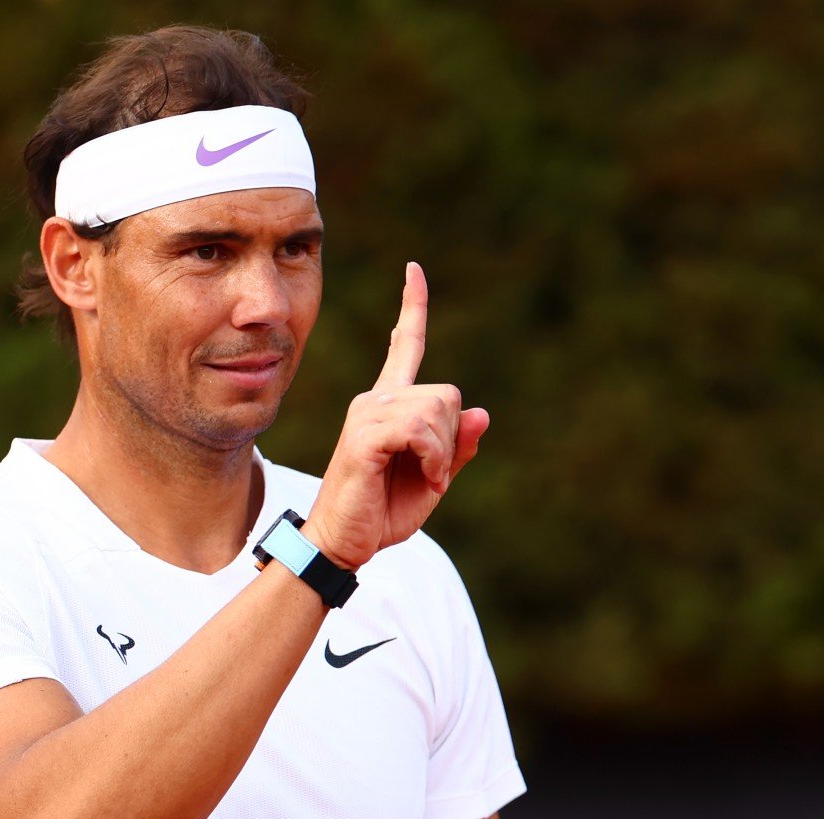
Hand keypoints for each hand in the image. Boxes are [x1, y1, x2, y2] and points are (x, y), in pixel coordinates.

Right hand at [302, 263, 490, 570]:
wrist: (343, 544)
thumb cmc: (381, 513)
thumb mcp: (432, 480)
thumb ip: (455, 448)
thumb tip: (481, 413)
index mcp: (389, 405)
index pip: (404, 346)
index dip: (412, 308)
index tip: (414, 270)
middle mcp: (375, 399)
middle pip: (446, 393)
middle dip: (451, 438)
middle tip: (432, 473)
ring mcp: (367, 414)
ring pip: (436, 410)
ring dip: (443, 455)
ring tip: (424, 479)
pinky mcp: (364, 435)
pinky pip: (420, 430)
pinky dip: (434, 459)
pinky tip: (426, 478)